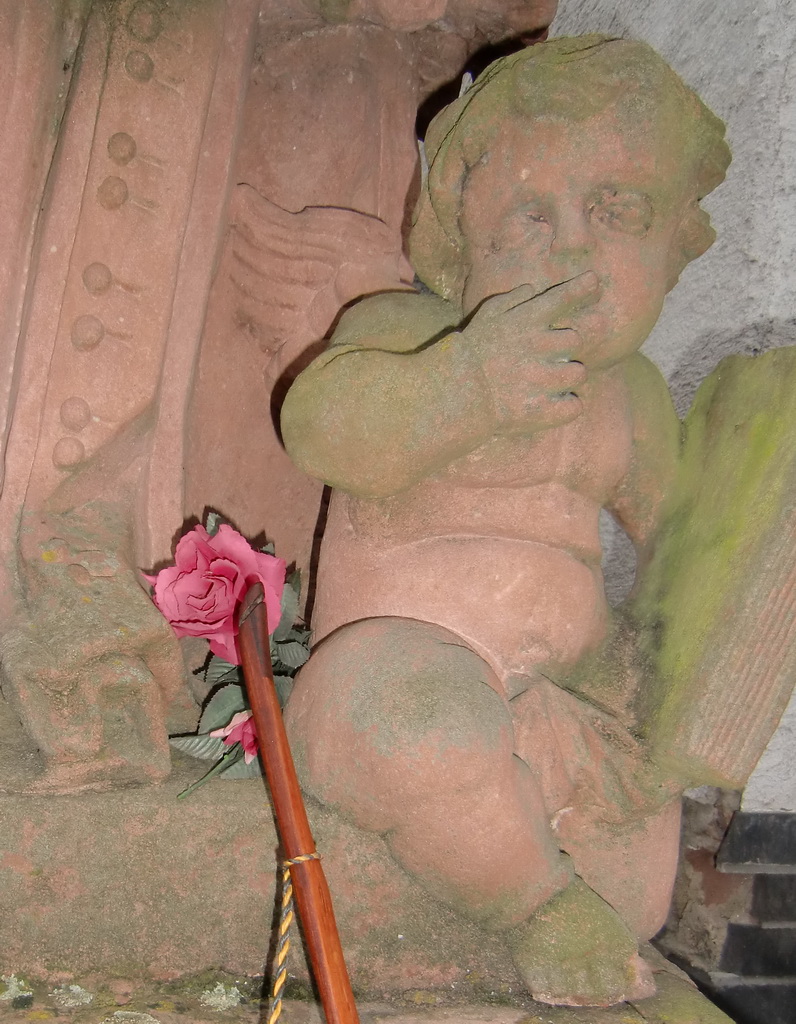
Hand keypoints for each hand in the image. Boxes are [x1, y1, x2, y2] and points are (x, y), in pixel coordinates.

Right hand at [460, 272, 599, 434]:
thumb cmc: (471, 353)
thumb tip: (531, 288)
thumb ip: (510, 299)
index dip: (582, 288)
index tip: (594, 283)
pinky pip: (574, 405)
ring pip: (578, 372)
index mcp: (526, 321)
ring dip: (568, 376)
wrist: (456, 393)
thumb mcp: (485, 317)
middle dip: (567, 347)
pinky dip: (568, 405)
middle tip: (551, 356)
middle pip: (576, 339)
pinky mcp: (541, 408)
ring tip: (552, 382)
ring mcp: (542, 378)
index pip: (562, 298)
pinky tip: (555, 403)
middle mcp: (539, 345)